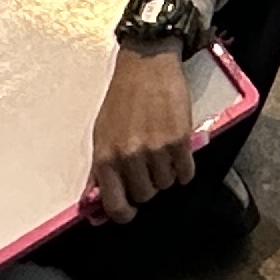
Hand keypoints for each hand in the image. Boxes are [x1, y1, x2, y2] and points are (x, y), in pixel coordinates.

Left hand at [83, 48, 196, 223]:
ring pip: (166, 184)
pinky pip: (186, 173)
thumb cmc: (122, 98)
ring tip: (162, 151)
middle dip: (148, 184)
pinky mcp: (179, 140)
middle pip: (145, 195)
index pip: (115, 205)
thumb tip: (94, 201)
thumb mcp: (101, 133)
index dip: (124, 214)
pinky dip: (185, 167)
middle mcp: (129, 156)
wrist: (147, 65)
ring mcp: (156, 149)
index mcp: (106, 157)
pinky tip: (179, 152)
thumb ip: (99, 170)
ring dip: (167, 173)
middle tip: (147, 165)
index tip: (130, 211)